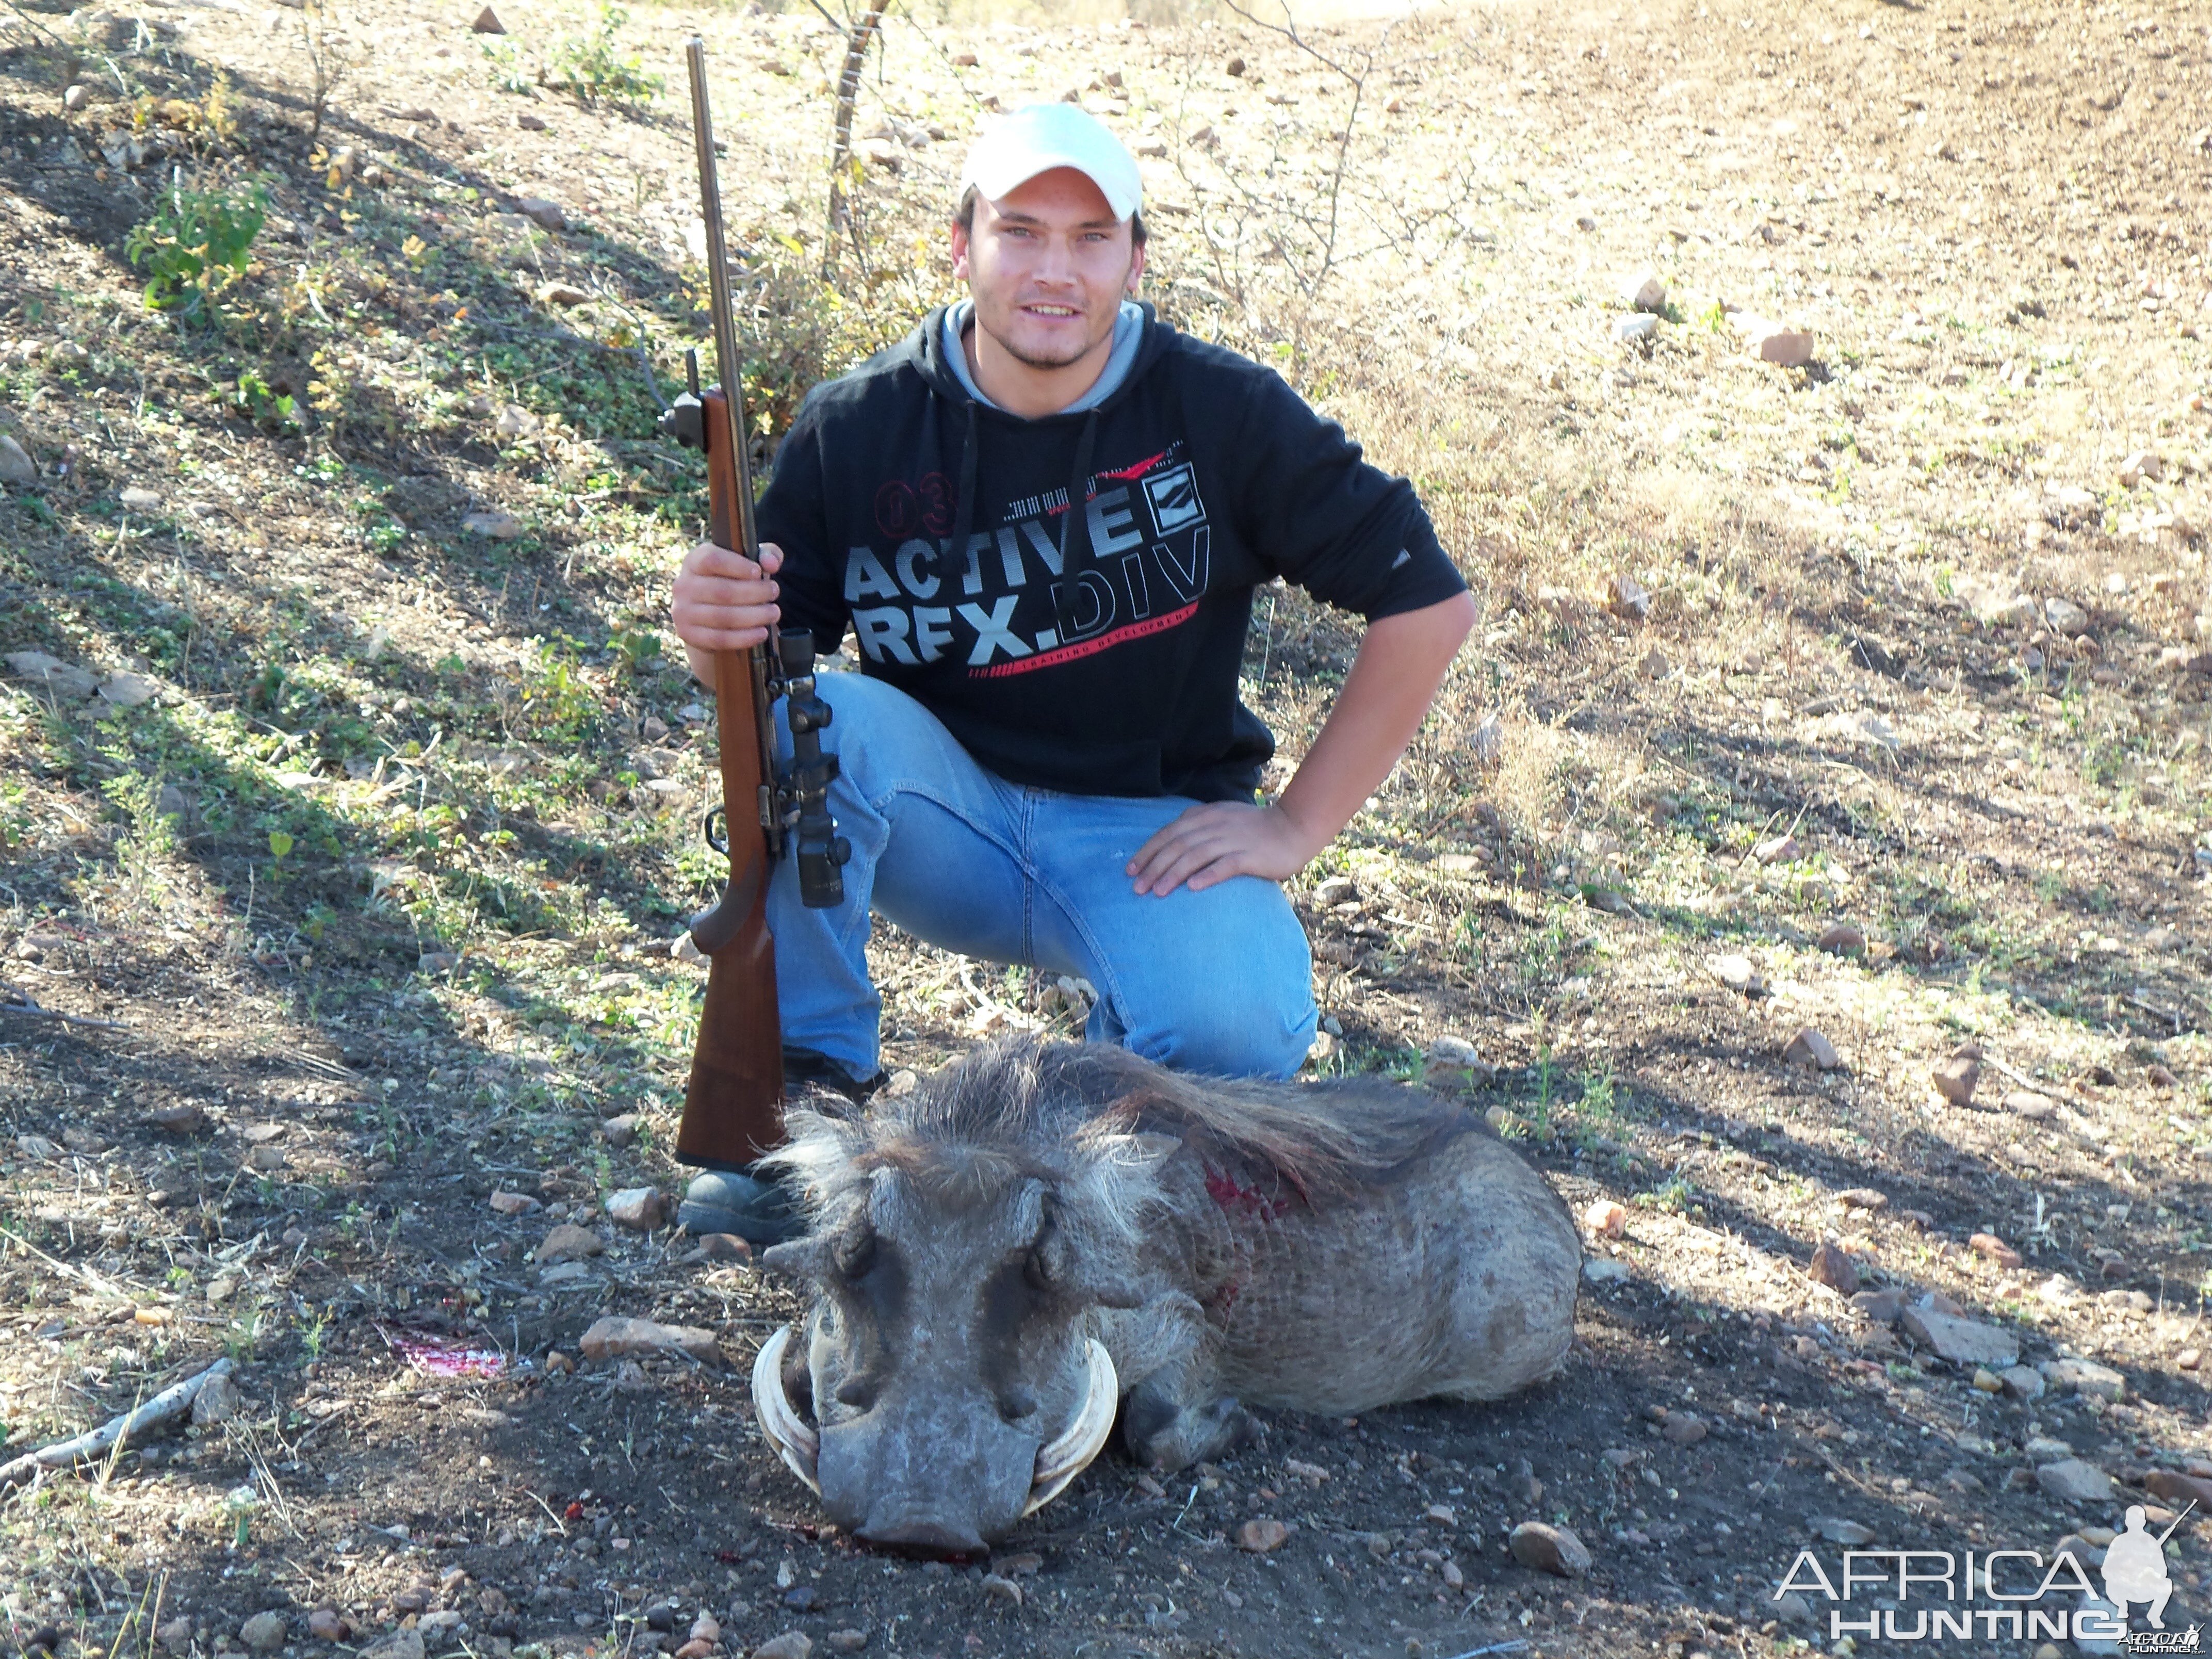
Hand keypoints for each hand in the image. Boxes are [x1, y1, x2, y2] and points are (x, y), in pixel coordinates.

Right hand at [673, 539, 782, 652]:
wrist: (707, 614)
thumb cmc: (732, 581)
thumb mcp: (748, 563)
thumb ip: (766, 555)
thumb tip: (771, 563)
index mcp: (694, 561)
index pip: (712, 560)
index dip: (738, 566)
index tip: (759, 572)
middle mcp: (683, 585)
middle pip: (722, 591)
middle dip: (755, 593)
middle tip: (774, 593)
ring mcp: (682, 611)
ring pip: (723, 617)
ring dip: (754, 616)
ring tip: (773, 613)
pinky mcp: (688, 634)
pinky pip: (720, 639)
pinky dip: (745, 637)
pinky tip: (762, 632)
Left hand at [1126, 801, 1322, 897]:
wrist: (1293, 828)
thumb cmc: (1254, 829)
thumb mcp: (1222, 818)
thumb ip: (1198, 825)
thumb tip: (1171, 841)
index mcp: (1206, 816)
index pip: (1169, 833)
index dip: (1147, 851)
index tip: (1130, 870)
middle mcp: (1215, 825)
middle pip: (1177, 845)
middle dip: (1154, 867)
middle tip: (1137, 888)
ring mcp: (1233, 839)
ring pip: (1196, 855)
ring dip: (1173, 874)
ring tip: (1157, 892)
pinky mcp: (1250, 855)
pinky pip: (1225, 865)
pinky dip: (1207, 875)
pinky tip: (1193, 888)